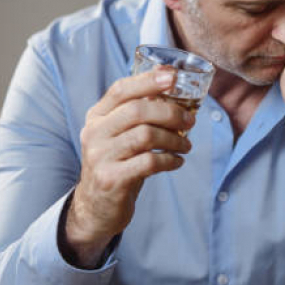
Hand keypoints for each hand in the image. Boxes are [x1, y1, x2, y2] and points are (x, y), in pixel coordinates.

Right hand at [64, 69, 194, 266]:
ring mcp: (101, 157)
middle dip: (170, 113)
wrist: (95, 207)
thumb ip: (138, 112)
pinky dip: (169, 160)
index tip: (173, 76)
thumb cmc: (116, 163)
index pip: (121, 89)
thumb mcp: (118, 134)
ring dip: (174, 139)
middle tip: (190, 121)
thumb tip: (172, 84)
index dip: (148, 80)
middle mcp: (95, 133)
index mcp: (97, 116)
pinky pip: (149, 162)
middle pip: (137, 110)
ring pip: (146, 135)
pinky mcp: (112, 179)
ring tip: (186, 145)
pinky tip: (177, 161)